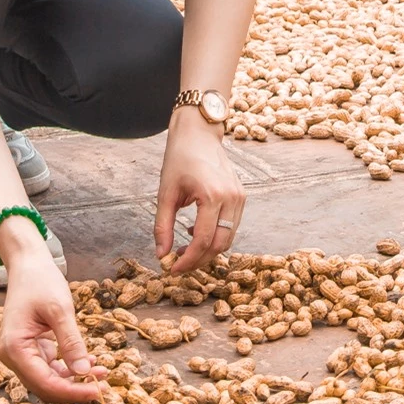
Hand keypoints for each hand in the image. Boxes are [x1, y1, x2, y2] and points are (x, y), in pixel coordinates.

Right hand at [0, 238, 107, 403]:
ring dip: (74, 380)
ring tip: (102, 372)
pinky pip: (49, 367)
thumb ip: (71, 342)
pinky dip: (68, 368)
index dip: (73, 391)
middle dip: (75, 388)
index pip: (45, 383)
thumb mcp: (60, 309)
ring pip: (48, 380)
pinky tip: (89, 362)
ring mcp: (19, 354)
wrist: (27, 264)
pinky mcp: (28, 349)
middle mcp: (12, 357)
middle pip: (45, 386)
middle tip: (104, 385)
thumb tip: (85, 373)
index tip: (98, 391)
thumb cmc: (41, 281)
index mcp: (15, 348)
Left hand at [155, 117, 245, 273]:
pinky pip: (231, 226)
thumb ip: (163, 227)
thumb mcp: (165, 194)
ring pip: (228, 238)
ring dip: (207, 250)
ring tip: (184, 249)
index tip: (172, 269)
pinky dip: (215, 236)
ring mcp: (240, 197)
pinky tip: (195, 232)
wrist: (199, 134)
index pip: (203, 240)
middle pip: (220, 244)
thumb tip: (161, 255)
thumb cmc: (180, 159)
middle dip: (199, 260)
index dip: (188, 260)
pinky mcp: (241, 197)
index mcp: (212, 195)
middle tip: (178, 264)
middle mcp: (231, 198)